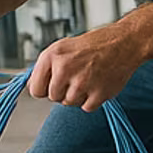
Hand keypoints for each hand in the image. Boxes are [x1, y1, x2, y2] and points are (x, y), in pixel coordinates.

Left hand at [27, 25, 143, 111]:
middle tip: (74, 78)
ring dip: (76, 96)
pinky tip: (96, 85)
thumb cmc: (90, 46)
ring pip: (69, 103)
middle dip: (61, 91)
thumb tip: (31, 87)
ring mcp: (82, 82)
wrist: (121, 44)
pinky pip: (86, 108)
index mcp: (51, 56)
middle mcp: (64, 69)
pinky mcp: (99, 93)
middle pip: (52, 98)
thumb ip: (44, 68)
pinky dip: (91, 100)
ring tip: (86, 79)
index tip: (50, 86)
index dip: (43, 90)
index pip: (35, 90)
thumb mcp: (60, 49)